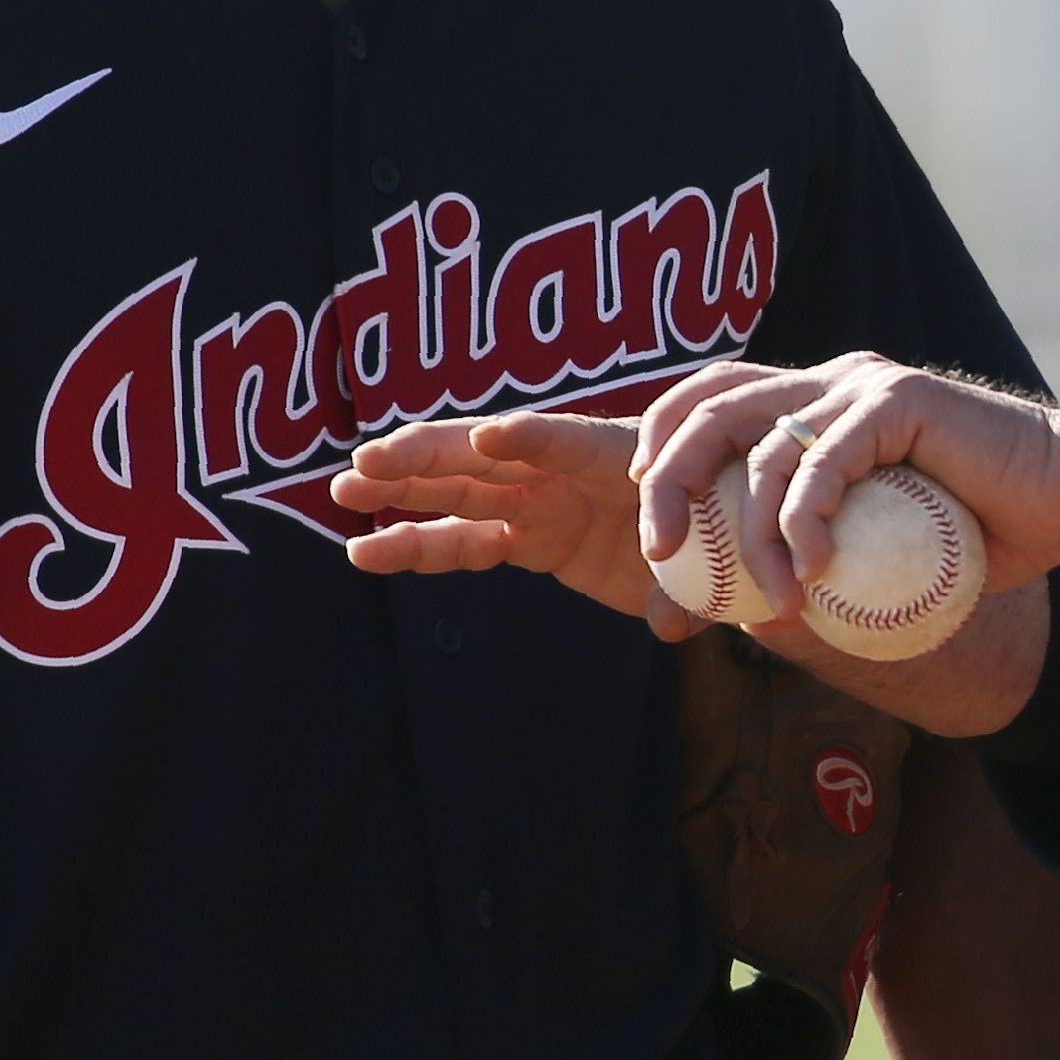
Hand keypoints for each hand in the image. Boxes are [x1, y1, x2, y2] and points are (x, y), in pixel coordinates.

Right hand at [334, 412, 693, 633]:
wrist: (715, 534)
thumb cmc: (717, 525)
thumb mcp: (712, 552)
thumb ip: (686, 585)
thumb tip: (669, 623)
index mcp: (615, 456)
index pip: (568, 443)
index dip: (531, 440)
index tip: (489, 436)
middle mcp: (564, 471)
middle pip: (489, 457)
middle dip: (430, 455)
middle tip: (371, 455)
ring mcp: (538, 501)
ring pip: (459, 491)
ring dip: (402, 489)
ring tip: (342, 488)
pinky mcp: (526, 537)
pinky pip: (463, 540)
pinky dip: (416, 545)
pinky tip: (365, 549)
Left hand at [636, 355, 1059, 622]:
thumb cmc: (975, 536)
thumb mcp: (868, 558)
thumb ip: (797, 568)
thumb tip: (714, 617)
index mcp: (814, 404)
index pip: (710, 398)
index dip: (661, 444)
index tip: (649, 520)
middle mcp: (829, 383)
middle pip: (713, 406)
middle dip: (671, 479)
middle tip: (662, 549)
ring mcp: (862, 386)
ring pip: (763, 443)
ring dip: (749, 531)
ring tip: (767, 597)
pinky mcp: (899, 400)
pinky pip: (824, 458)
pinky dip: (803, 518)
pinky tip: (812, 570)